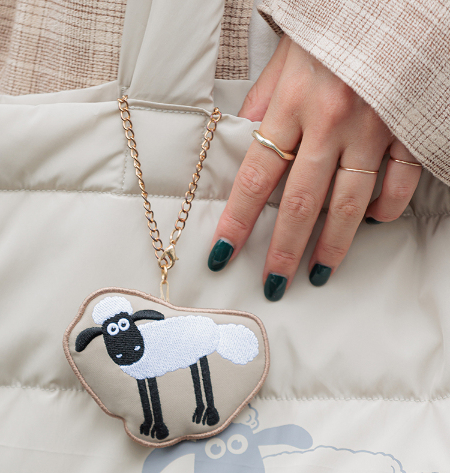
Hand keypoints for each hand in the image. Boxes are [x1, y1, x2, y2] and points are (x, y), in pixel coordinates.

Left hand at [207, 36, 421, 300]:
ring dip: (332, 245)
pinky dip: (385, 210)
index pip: (254, 178)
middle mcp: (331, 121)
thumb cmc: (333, 30)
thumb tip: (241, 140)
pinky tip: (372, 223)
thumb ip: (262, 104)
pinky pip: (398, 184)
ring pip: (349, 204)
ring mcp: (374, 128)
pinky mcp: (410, 130)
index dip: (237, 222)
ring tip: (318, 272)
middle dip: (284, 250)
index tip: (222, 253)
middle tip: (274, 282)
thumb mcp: (285, 59)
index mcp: (292, 104)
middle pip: (300, 203)